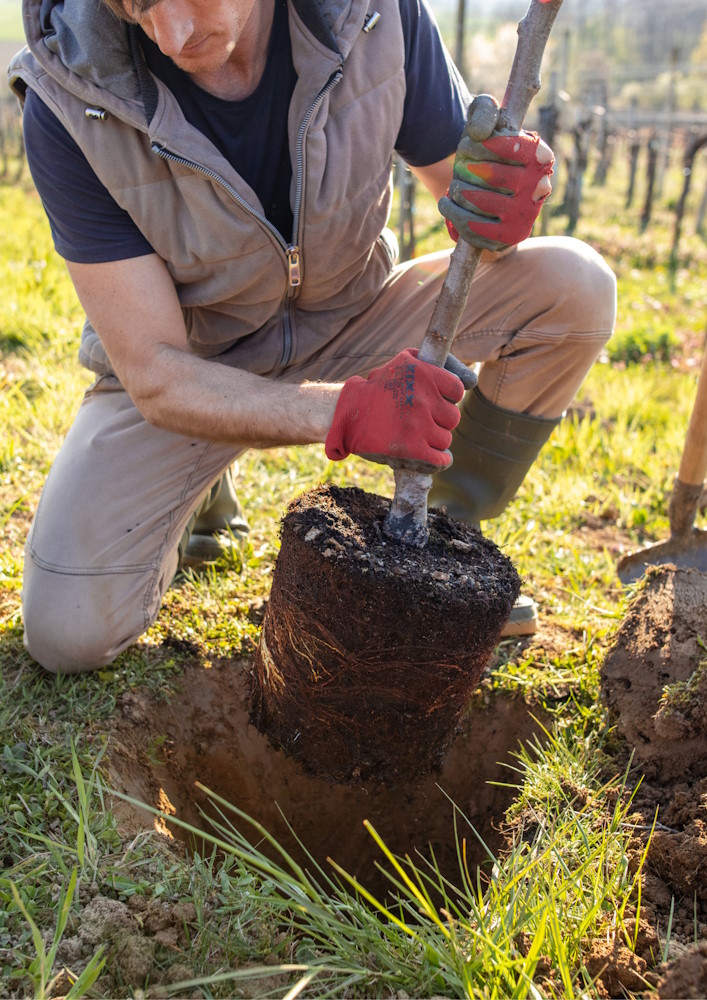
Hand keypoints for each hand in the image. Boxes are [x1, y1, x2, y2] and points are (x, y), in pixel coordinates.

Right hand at [325, 349, 466, 468]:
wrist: (346, 415)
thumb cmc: (376, 388)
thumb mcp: (403, 362)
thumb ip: (433, 364)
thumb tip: (470, 380)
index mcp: (423, 373)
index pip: (457, 390)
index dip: (448, 398)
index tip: (438, 401)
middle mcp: (422, 398)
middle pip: (452, 417)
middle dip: (440, 420)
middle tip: (424, 421)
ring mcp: (418, 424)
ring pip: (446, 439)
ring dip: (435, 440)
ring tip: (420, 437)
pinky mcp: (411, 448)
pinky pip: (440, 458)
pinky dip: (440, 460)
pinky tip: (435, 458)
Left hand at [439, 95, 553, 251]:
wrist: (487, 199)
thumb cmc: (486, 155)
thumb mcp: (486, 124)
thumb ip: (484, 111)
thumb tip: (479, 133)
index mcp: (539, 156)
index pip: (507, 145)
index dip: (477, 145)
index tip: (466, 145)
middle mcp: (539, 186)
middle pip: (488, 174)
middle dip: (464, 169)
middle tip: (460, 169)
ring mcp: (525, 216)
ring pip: (476, 200)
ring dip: (456, 190)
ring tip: (455, 186)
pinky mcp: (508, 238)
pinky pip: (471, 226)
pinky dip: (452, 212)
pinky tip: (447, 203)